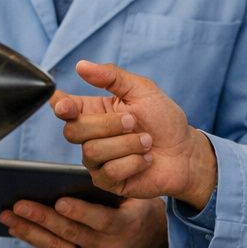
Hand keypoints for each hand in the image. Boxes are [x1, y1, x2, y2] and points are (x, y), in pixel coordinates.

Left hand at [0, 195, 166, 247]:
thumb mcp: (131, 193)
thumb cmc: (134, 205)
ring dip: (30, 232)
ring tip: (7, 219)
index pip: (101, 220)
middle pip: (71, 234)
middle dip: (42, 219)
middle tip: (17, 206)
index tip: (59, 201)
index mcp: (126, 226)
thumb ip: (106, 188)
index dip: (80, 211)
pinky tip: (18, 229)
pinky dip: (36, 241)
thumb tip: (67, 177)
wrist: (150, 238)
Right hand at [53, 60, 217, 209]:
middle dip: (106, 125)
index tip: (65, 106)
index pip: (65, 108)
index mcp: (95, 111)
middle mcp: (91, 136)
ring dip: (127, 144)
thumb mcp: (142, 90)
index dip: (60, 107)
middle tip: (133, 122)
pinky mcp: (108, 182)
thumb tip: (81, 66)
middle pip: (73, 131)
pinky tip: (146, 160)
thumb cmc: (164, 120)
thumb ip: (112, 76)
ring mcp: (97, 161)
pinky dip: (134, 162)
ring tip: (147, 142)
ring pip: (92, 151)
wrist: (186, 153)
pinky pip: (109, 171)